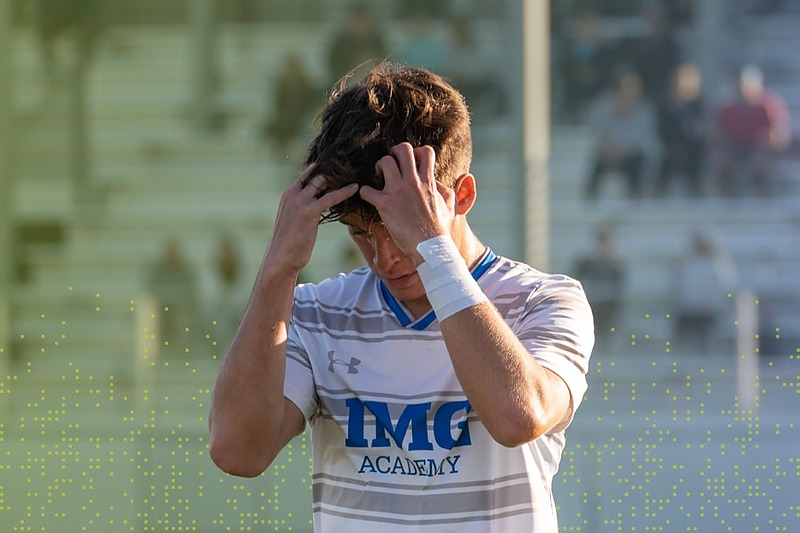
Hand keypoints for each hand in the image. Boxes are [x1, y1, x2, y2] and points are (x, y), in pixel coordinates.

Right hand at [264, 167, 357, 274]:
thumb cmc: (289, 244)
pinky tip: (356, 187)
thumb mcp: (293, 221)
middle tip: (351, 169)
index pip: (307, 174)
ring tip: (355, 173)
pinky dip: (344, 191)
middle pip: (316, 174)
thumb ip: (302, 209)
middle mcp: (292, 194)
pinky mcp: (309, 212)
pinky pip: (330, 197)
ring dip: (339, 178)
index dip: (322, 169)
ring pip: (322, 181)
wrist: (280, 259)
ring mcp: (300, 202)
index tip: (339, 167)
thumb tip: (315, 207)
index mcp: (288, 194)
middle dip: (333, 171)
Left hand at [359, 143, 455, 259]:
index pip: (426, 151)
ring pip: (384, 162)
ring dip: (380, 166)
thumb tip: (437, 183)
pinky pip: (367, 190)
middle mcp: (412, 181)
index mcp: (428, 181)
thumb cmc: (440, 228)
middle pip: (403, 149)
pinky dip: (365, 192)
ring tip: (380, 177)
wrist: (430, 246)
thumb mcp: (449, 205)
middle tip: (392, 163)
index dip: (417, 152)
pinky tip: (369, 197)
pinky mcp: (385, 204)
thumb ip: (444, 190)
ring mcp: (398, 191)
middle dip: (395, 152)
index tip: (413, 162)